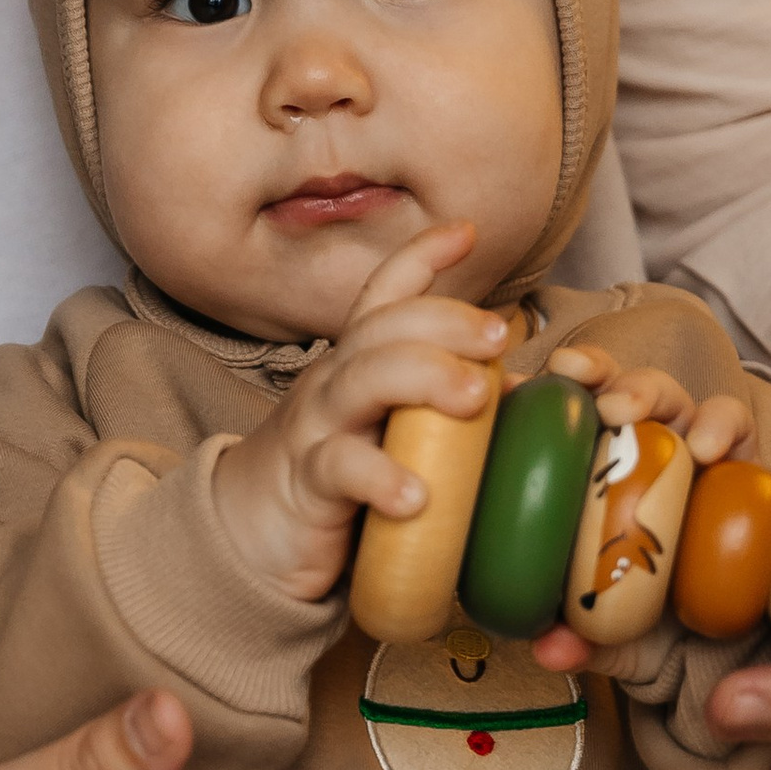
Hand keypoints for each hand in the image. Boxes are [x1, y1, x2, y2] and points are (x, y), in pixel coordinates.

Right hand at [212, 221, 511, 602]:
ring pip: (363, 379)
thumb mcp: (390, 434)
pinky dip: (381, 477)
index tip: (466, 231)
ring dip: (423, 377)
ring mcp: (317, 427)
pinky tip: (416, 496)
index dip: (420, 257)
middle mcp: (334, 382)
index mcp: (359, 365)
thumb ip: (445, 411)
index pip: (384, 296)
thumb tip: (519, 392)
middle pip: (384, 328)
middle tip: (497, 336)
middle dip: (444, 320)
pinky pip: (341, 468)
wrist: (251, 538)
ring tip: (473, 397)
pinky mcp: (308, 483)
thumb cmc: (337, 483)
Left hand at [527, 357, 752, 672]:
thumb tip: (548, 648)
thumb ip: (581, 640)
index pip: (548, 419)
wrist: (728, 629)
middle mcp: (628, 447)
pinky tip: (706, 448)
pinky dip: (717, 425)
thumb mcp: (611, 634)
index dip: (526, 396)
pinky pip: (729, 422)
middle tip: (570, 383)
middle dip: (586, 372)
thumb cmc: (652, 616)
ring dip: (640, 389)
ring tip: (624, 410)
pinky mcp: (736, 451)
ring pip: (660, 391)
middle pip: (602, 387)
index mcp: (583, 475)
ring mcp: (681, 443)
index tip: (505, 391)